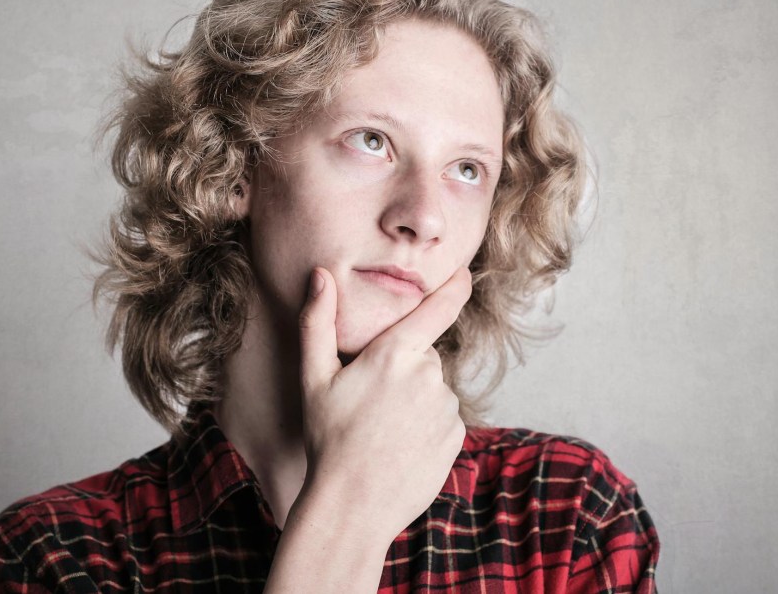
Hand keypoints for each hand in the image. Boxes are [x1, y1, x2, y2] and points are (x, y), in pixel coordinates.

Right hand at [295, 266, 472, 544]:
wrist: (353, 506)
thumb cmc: (327, 439)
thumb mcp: (313, 378)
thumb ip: (316, 321)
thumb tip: (319, 274)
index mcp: (395, 353)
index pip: (437, 308)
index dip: (454, 286)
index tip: (464, 272)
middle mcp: (429, 375)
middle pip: (420, 355)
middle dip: (400, 368)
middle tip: (367, 401)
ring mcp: (446, 407)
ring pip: (431, 387)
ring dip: (412, 398)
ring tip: (380, 429)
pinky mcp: (457, 435)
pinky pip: (441, 416)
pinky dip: (424, 424)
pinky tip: (398, 445)